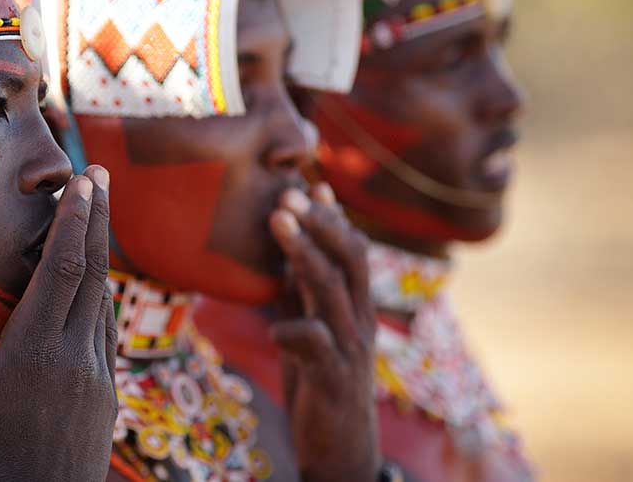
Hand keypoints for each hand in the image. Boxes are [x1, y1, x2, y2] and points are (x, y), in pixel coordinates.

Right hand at [0, 165, 116, 481]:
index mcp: (34, 353)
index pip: (63, 270)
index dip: (75, 221)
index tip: (81, 181)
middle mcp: (76, 357)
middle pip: (95, 273)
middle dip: (98, 220)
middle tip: (99, 175)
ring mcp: (98, 376)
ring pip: (106, 300)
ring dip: (103, 255)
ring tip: (96, 219)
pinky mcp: (108, 395)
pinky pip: (108, 331)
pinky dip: (103, 296)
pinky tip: (95, 287)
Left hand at [269, 183, 379, 481]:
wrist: (340, 447)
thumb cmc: (320, 381)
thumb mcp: (310, 328)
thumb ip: (304, 293)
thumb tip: (286, 253)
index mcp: (355, 307)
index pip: (351, 251)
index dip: (333, 218)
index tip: (311, 184)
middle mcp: (359, 321)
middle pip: (349, 259)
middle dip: (319, 222)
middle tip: (286, 193)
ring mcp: (349, 348)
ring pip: (332, 289)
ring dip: (303, 251)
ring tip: (277, 222)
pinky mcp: (333, 378)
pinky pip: (314, 344)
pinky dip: (290, 331)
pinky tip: (273, 331)